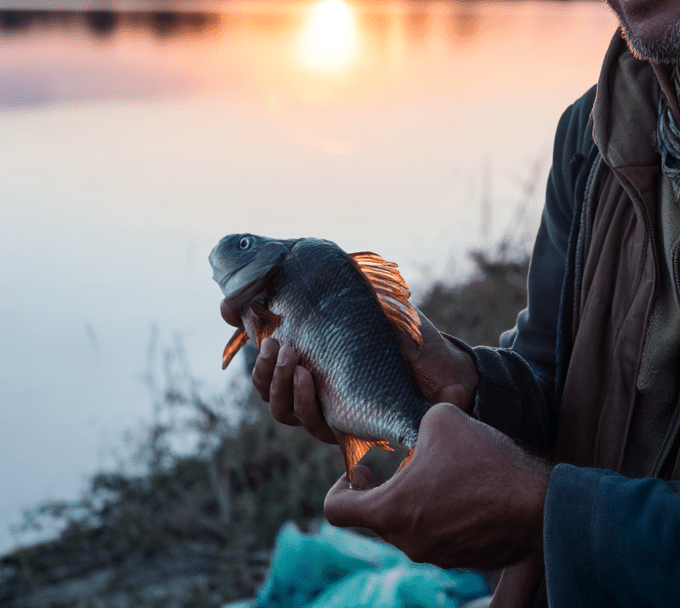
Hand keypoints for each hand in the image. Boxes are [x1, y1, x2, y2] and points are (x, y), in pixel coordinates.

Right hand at [233, 300, 478, 437]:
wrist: (450, 374)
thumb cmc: (415, 338)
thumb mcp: (377, 301)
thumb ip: (348, 283)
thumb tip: (307, 253)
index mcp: (316, 354)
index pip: (268, 351)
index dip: (245, 335)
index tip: (229, 313)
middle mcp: (317, 384)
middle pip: (267, 387)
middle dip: (261, 368)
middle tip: (274, 344)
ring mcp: (330, 407)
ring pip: (281, 408)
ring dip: (279, 383)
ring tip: (294, 357)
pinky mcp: (347, 426)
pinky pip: (310, 423)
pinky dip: (304, 401)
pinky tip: (311, 378)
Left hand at [324, 402, 549, 569]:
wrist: (536, 503)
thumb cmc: (484, 462)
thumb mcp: (443, 419)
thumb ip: (424, 412)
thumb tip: (439, 392)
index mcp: (391, 511)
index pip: (336, 511)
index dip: (341, 486)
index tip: (361, 470)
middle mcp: (407, 542)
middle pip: (378, 516)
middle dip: (389, 486)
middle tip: (411, 461)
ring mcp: (436, 555)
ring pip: (412, 526)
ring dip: (420, 500)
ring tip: (446, 471)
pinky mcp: (463, 559)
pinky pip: (441, 535)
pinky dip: (445, 514)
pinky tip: (469, 489)